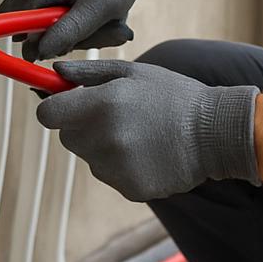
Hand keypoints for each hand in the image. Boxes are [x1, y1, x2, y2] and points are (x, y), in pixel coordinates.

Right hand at [0, 0, 152, 59]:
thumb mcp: (99, 8)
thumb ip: (68, 31)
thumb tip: (35, 54)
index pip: (10, 30)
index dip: (37, 46)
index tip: (69, 43)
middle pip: (22, 34)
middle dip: (54, 42)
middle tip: (85, 32)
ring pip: (35, 33)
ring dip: (63, 38)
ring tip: (89, 24)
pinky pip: (43, 26)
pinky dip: (65, 30)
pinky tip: (83, 21)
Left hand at [37, 58, 260, 201]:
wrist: (215, 132)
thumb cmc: (173, 94)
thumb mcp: (132, 72)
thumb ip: (88, 73)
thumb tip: (54, 74)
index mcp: (102, 105)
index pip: (48, 115)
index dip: (55, 108)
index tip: (67, 105)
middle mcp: (104, 139)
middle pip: (66, 137)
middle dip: (81, 125)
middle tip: (114, 114)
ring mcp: (116, 168)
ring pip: (88, 157)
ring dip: (102, 146)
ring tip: (139, 132)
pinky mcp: (128, 189)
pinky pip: (109, 175)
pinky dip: (121, 166)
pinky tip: (148, 152)